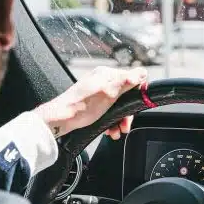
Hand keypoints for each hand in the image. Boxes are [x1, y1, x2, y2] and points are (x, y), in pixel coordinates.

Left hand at [32, 66, 147, 140]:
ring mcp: (97, 92)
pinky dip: (111, 121)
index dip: (137, 95)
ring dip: (120, 120)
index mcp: (107, 75)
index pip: (133, 80)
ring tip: (116, 130)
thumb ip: (127, 81)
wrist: (61, 119)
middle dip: (127, 113)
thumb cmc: (82, 106)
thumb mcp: (109, 92)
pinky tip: (109, 129)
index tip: (135, 108)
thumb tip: (143, 73)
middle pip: (126, 96)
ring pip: (118, 106)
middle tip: (125, 125)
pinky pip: (109, 111)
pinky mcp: (93, 103)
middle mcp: (102, 81)